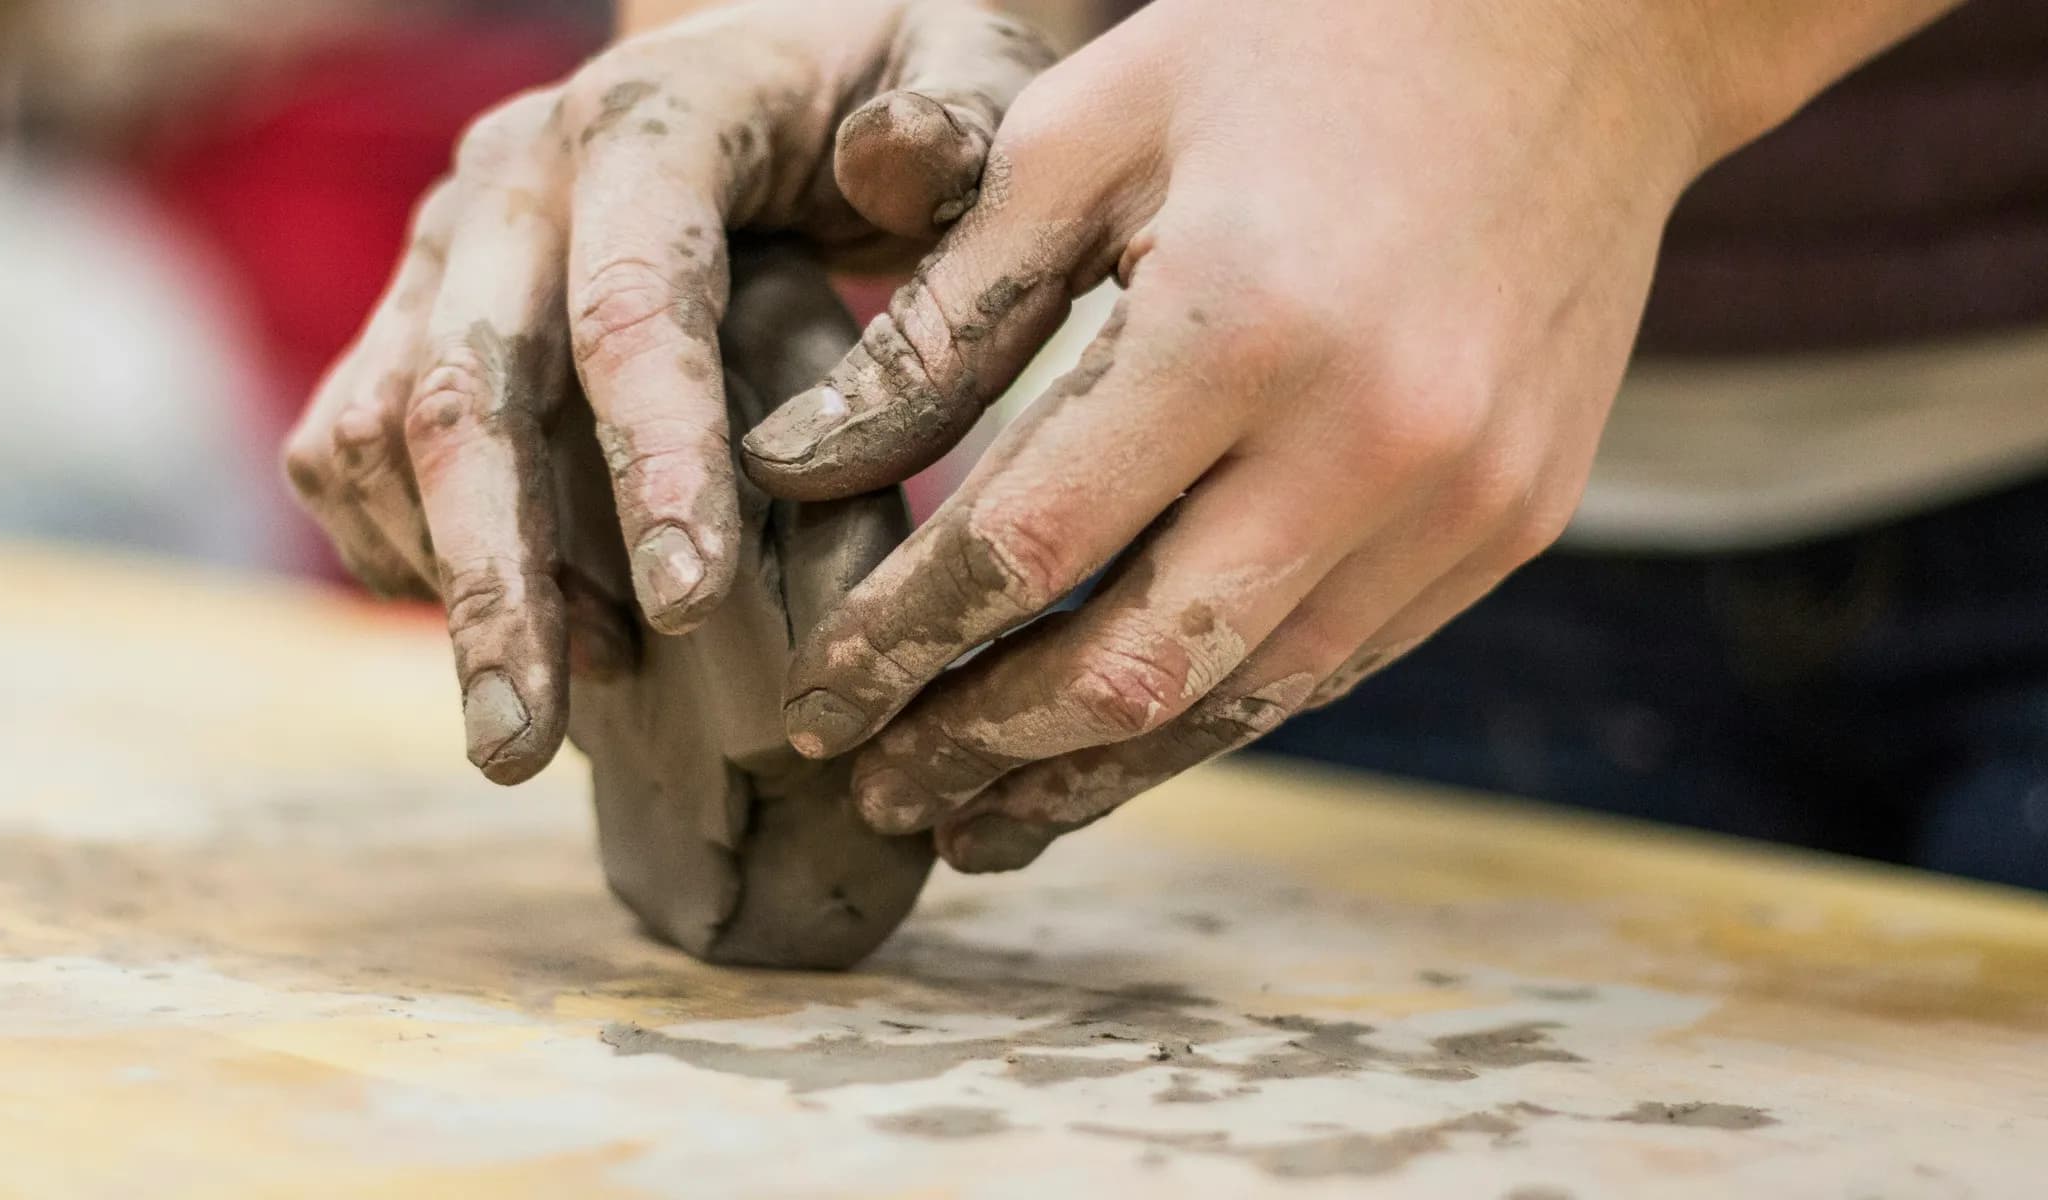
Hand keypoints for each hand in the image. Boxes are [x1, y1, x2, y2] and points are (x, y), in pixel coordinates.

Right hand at [280, 1, 1052, 783]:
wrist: (778, 61)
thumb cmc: (896, 86)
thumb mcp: (967, 65)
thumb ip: (957, 121)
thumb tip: (894, 163)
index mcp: (653, 119)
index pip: (633, 299)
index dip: (656, 458)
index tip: (692, 610)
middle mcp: (515, 178)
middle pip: (463, 390)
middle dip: (495, 580)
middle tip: (521, 748)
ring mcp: (444, 248)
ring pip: (380, 431)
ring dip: (450, 585)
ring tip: (539, 723)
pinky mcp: (407, 312)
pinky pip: (350, 448)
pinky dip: (406, 555)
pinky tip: (513, 635)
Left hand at [745, 0, 1736, 869]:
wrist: (1577, 28)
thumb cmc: (1296, 48)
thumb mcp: (1088, 131)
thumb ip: (944, 315)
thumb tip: (795, 464)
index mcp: (1238, 324)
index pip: (1025, 547)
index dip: (898, 645)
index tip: (811, 705)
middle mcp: (1370, 440)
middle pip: (1132, 667)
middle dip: (982, 750)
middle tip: (877, 791)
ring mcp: (1463, 499)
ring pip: (1243, 701)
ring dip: (1096, 774)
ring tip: (980, 818)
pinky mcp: (1515, 522)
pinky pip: (1338, 662)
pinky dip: (1214, 711)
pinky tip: (1122, 734)